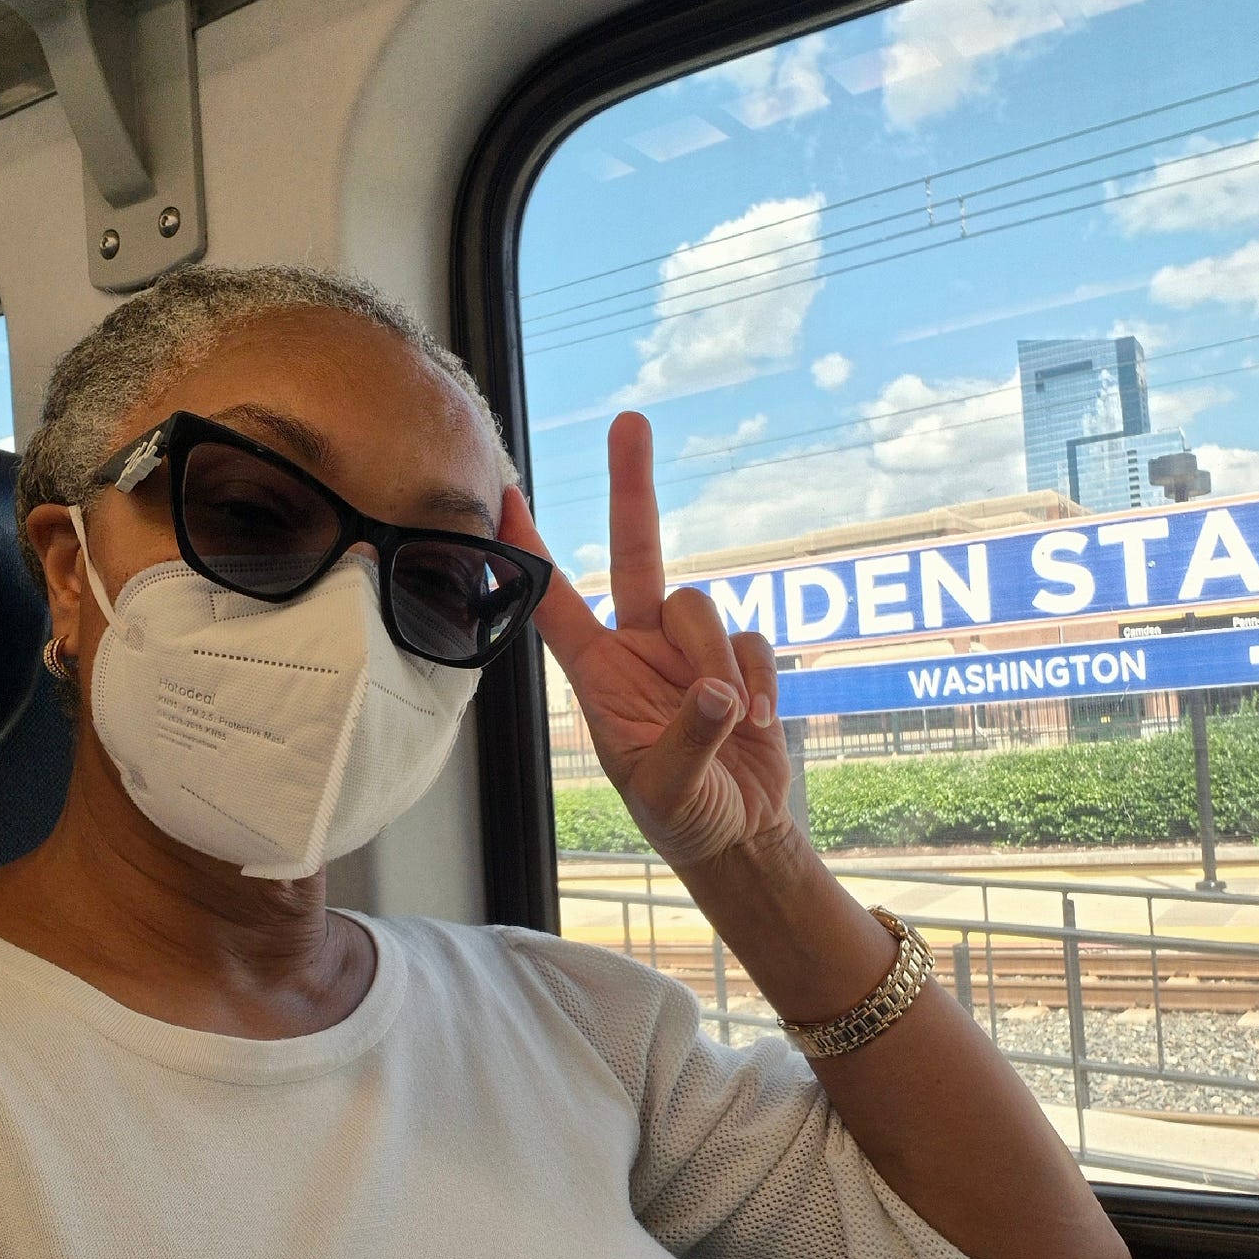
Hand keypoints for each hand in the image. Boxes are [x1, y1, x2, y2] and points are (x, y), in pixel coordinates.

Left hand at [498, 411, 793, 870]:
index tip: (500, 491)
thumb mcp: (670, 791)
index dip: (528, 549)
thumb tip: (718, 690)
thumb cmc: (683, 817)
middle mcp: (639, 649)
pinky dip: (759, 679)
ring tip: (731, 722)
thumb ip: (690, 741)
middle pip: (635, 554)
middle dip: (632, 489)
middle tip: (629, 421)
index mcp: (599, 675)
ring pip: (701, 606)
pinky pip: (753, 639)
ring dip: (718, 659)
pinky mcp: (739, 660)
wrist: (740, 836)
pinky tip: (757, 725)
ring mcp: (690, 651)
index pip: (553, 600)